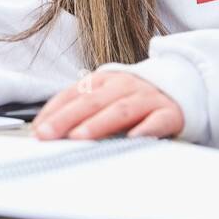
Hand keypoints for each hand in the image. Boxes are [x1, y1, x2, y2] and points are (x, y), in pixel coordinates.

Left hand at [31, 71, 183, 140]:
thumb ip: (81, 109)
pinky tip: (134, 138)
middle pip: (92, 101)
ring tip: (80, 137)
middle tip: (48, 135)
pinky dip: (146, 129)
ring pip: (121, 109)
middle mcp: (124, 85)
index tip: (37, 130)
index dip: (54, 111)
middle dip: (67, 118)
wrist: (181, 86)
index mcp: (104, 80)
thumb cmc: (134, 97)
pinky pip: (157, 121)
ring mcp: (147, 98)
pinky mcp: (170, 112)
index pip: (73, 94)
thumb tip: (46, 131)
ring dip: (99, 123)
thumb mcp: (106, 96)